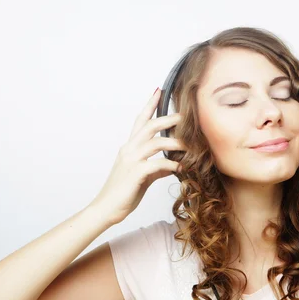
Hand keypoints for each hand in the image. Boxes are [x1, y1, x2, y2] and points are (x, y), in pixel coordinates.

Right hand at [89, 88, 186, 224]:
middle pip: (150, 126)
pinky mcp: (135, 174)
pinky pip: (157, 164)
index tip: (159, 90)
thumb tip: (173, 164)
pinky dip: (172, 165)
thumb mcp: (143, 176)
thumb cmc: (124, 192)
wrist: (107, 209)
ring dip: (176, 143)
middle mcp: (129, 149)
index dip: (149, 105)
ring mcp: (131, 161)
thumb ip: (157, 167)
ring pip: (156, 142)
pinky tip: (182, 168)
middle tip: (186, 115)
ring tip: (192, 146)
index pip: (140, 120)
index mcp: (129, 147)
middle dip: (169, 118)